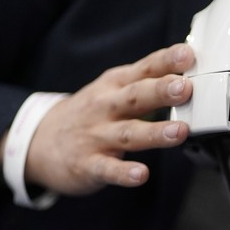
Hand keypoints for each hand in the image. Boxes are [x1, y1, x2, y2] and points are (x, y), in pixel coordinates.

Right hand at [0, 44, 193, 195]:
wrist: (39, 142)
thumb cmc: (91, 113)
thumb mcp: (113, 89)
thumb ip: (149, 81)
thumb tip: (190, 70)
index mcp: (115, 86)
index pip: (143, 69)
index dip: (166, 61)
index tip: (187, 55)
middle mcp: (105, 107)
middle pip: (135, 97)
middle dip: (161, 91)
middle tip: (185, 88)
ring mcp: (95, 136)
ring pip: (128, 134)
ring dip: (153, 132)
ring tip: (178, 132)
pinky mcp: (87, 164)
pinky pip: (107, 169)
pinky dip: (124, 173)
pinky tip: (141, 174)